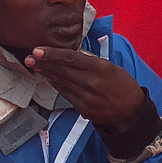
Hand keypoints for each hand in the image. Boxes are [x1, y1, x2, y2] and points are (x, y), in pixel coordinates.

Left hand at [24, 46, 144, 132]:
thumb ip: (91, 62)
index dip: (52, 54)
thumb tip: (71, 55)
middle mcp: (91, 82)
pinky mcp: (83, 108)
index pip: (70, 58)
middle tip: (29, 58)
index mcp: (100, 68)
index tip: (38, 50)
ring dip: (46, 74)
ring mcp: (86, 97)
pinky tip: (48, 79)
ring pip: (61, 82)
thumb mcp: (112, 67)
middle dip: (43, 63)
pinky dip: (56, 85)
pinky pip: (65, 94)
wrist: (132, 113)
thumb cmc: (123, 86)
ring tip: (35, 66)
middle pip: (62, 70)